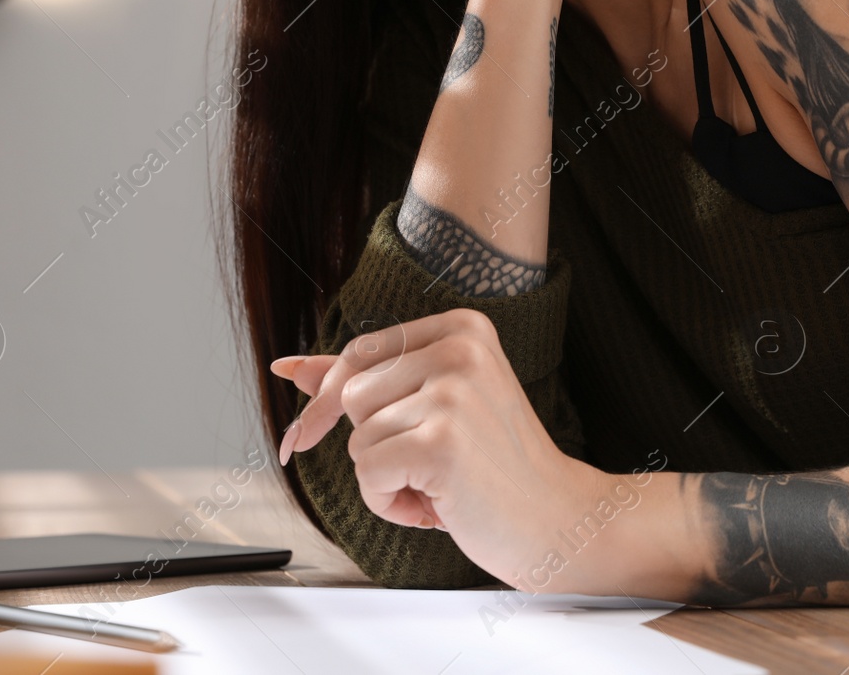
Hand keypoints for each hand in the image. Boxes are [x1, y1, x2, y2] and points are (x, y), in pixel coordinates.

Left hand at [270, 310, 610, 589]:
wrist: (557, 519)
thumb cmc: (496, 468)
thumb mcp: (436, 406)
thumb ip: (368, 380)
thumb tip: (292, 367)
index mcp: (461, 328)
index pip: (358, 353)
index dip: (327, 401)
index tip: (301, 436)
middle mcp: (459, 348)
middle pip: (352, 395)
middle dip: (375, 442)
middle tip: (430, 465)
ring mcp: (452, 393)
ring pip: (358, 437)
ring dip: (384, 477)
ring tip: (439, 484)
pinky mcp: (442, 441)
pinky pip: (369, 471)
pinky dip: (390, 502)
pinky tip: (436, 505)